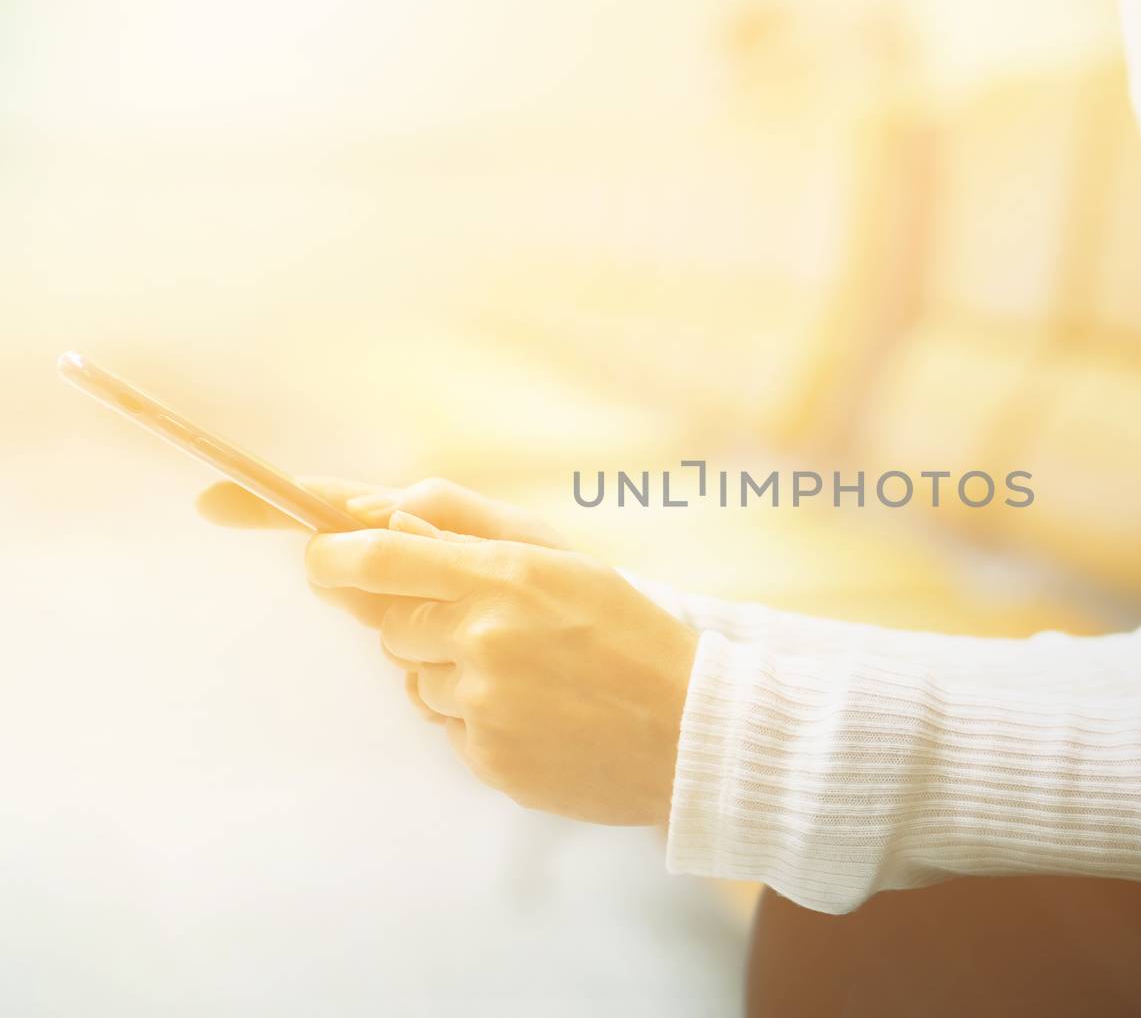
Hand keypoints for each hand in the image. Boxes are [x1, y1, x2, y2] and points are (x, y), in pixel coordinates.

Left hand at [200, 477, 698, 824]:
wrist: (689, 730)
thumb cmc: (628, 631)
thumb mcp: (561, 555)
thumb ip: (468, 524)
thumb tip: (386, 513)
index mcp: (504, 577)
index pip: (379, 558)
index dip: (332, 556)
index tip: (319, 555)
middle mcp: (484, 640)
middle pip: (390, 625)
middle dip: (419, 621)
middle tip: (488, 626)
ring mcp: (482, 706)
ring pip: (417, 679)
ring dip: (450, 673)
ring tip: (527, 675)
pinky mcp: (486, 760)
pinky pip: (447, 727)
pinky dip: (476, 719)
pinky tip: (534, 713)